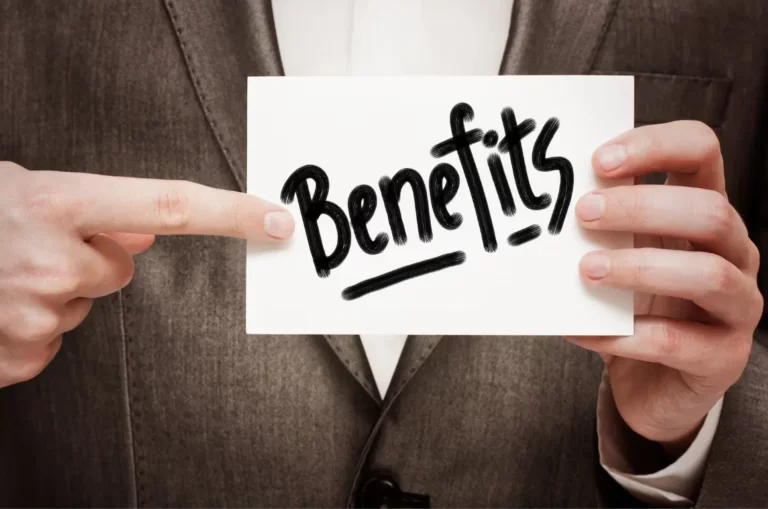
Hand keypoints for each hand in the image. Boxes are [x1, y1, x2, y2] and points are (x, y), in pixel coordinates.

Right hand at [0, 162, 293, 387]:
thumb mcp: (21, 190)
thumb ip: (91, 210)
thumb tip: (145, 231)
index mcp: (59, 205)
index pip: (171, 206)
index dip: (231, 213)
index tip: (275, 221)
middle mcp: (54, 262)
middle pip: (120, 269)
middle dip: (90, 258)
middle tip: (32, 245)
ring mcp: (37, 315)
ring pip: (84, 305)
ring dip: (55, 290)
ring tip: (2, 273)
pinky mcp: (22, 358)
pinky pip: (54, 339)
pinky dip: (31, 325)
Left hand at [564, 121, 762, 452]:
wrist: (652, 382)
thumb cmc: (633, 307)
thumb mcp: (619, 255)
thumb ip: (599, 227)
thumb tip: (542, 203)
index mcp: (704, 213)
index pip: (700, 151)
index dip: (655, 146)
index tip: (599, 161)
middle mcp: (733, 253)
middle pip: (709, 211)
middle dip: (642, 208)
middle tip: (584, 214)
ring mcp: (736, 306)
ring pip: (707, 274)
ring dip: (640, 268)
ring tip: (587, 271)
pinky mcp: (723, 357)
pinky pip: (676, 342)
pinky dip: (623, 336)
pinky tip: (584, 331)